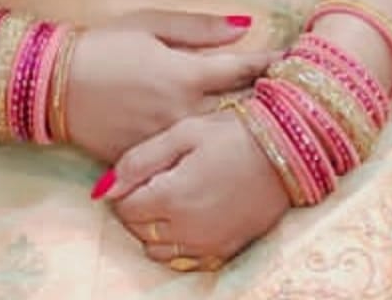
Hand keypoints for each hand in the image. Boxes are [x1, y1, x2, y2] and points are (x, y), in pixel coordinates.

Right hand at [64, 11, 276, 164]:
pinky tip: (223, 144)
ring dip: (242, 126)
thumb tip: (244, 25)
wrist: (53, 85)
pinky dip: (208, 147)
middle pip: (238, 110)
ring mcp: (166, 141)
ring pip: (216, 137)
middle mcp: (182, 113)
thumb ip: (199, 28)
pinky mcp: (148, 159)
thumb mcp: (149, 22)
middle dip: (265, 100)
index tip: (294, 60)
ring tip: (269, 121)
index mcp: (184, 74)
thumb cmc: (103, 45)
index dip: (270, 63)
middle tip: (292, 93)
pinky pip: (186, 155)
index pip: (241, 69)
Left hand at [103, 109, 292, 267]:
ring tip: (170, 197)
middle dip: (137, 208)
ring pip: (160, 250)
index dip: (124, 190)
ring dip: (155, 228)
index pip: (125, 208)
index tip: (137, 172)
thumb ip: (140, 160)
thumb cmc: (233, 132)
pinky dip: (179, 243)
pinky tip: (189, 215)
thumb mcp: (184, 133)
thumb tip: (104, 188)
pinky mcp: (226, 250)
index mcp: (172, 197)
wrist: (287, 150)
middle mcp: (188, 229)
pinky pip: (187, 259)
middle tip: (152, 181)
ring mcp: (208, 243)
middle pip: (140, 231)